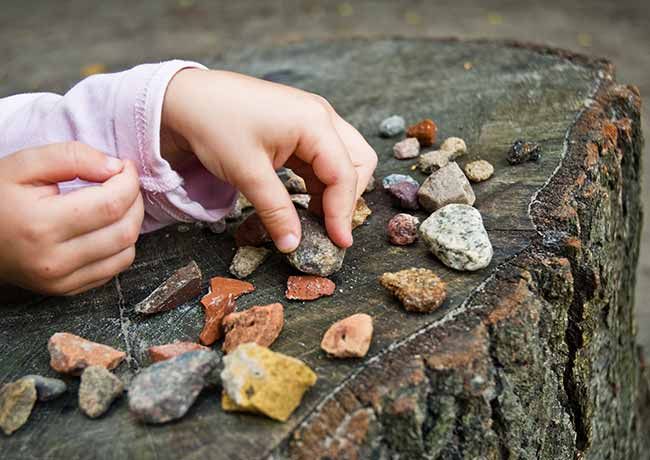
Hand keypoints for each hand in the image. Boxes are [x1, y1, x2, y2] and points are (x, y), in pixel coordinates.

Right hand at [0, 142, 143, 294]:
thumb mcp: (22, 164)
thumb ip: (71, 157)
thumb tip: (114, 167)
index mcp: (41, 225)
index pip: (112, 204)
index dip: (129, 181)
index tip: (124, 166)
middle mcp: (54, 260)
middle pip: (125, 230)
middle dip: (135, 200)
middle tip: (124, 182)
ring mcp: (60, 281)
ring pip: (126, 253)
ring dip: (131, 224)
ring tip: (115, 203)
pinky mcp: (65, 290)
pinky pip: (114, 269)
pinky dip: (120, 246)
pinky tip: (105, 227)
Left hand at [161, 69, 377, 251]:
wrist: (184, 98)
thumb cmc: (215, 126)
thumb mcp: (247, 174)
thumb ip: (276, 211)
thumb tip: (293, 245)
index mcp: (315, 122)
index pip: (345, 174)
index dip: (343, 213)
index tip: (338, 244)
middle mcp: (321, 116)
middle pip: (358, 162)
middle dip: (348, 197)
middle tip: (328, 228)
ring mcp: (311, 119)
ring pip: (343, 160)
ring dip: (334, 190)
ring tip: (314, 219)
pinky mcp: (298, 127)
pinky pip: (322, 157)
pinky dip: (319, 181)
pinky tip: (303, 200)